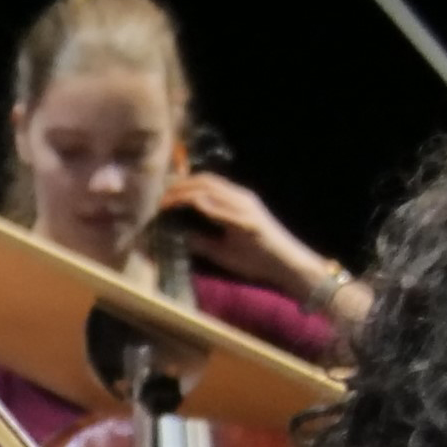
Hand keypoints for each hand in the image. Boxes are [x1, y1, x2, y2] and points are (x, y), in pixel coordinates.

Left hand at [159, 171, 336, 299]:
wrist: (287, 265)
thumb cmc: (257, 259)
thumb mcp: (222, 250)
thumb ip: (201, 241)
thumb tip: (178, 237)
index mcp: (235, 201)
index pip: (205, 184)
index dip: (182, 186)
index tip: (162, 196)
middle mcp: (241, 198)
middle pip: (205, 181)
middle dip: (179, 186)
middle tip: (158, 197)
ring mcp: (246, 207)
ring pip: (212, 189)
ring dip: (186, 193)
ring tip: (166, 201)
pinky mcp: (249, 221)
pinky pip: (223, 207)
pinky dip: (204, 204)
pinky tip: (189, 205)